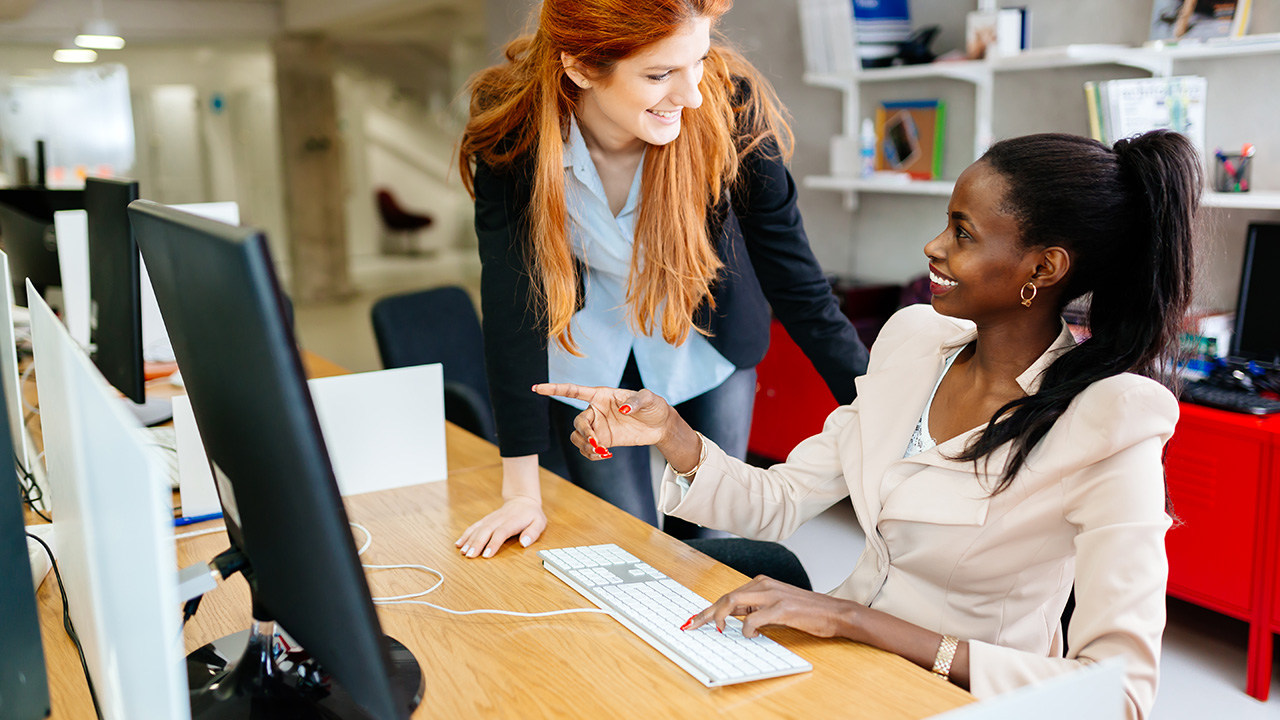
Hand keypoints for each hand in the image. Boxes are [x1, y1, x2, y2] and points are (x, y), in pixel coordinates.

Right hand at [455, 495, 545, 558]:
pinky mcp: (486, 520)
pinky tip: (459, 544)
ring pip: (478, 529)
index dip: (493, 543)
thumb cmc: (531, 515)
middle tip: (470, 556)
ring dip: (469, 540)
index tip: (486, 555)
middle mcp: (499, 519)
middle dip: (477, 543)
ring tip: (463, 552)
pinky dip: (466, 535)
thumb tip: (525, 543)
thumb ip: (533, 532)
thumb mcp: (539, 522)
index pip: (501, 532)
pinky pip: (474, 526)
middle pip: (486, 531)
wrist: (522, 500)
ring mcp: (491, 519)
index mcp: (512, 521)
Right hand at [532, 383, 673, 459]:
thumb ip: (636, 401)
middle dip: (584, 433)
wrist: (660, 425)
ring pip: (578, 438)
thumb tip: (623, 408)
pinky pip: (588, 450)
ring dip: (585, 447)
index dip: (554, 389)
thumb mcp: (648, 399)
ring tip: (601, 452)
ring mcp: (598, 427)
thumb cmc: (653, 406)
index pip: (573, 391)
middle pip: (578, 422)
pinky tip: (606, 456)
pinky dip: (592, 455)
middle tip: (597, 443)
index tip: (536, 388)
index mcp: (601, 395)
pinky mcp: (603, 441)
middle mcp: (595, 411)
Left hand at [683, 576, 857, 638]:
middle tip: (692, 626)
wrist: (834, 612)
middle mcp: (764, 585)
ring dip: (720, 618)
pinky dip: (746, 629)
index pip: (728, 595)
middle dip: (706, 613)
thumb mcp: (776, 605)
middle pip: (726, 597)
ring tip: (717, 630)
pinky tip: (751, 635)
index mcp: (762, 583)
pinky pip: (753, 618)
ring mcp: (772, 595)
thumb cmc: (806, 612)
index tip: (694, 620)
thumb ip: (755, 608)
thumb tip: (733, 618)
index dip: (709, 608)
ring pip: (734, 602)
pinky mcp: (781, 608)